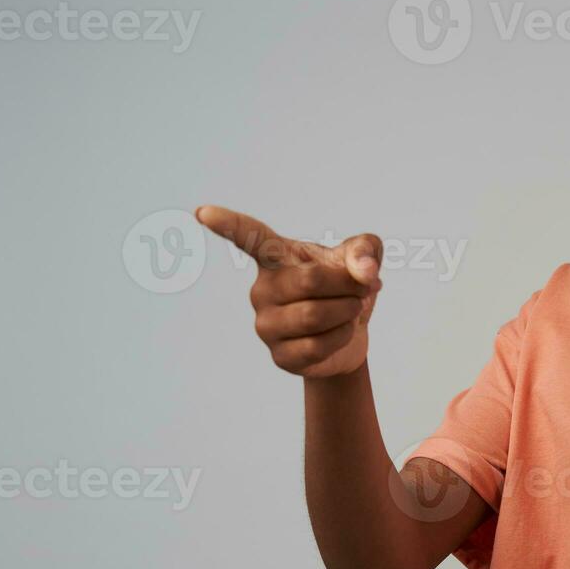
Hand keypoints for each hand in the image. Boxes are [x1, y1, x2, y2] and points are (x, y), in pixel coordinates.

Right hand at [195, 205, 381, 378]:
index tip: (203, 212)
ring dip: (348, 311)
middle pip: (309, 281)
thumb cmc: (346, 286)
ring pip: (314, 315)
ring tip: (352, 309)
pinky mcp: (279, 356)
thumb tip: (363, 271)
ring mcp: (266, 324)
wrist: (351, 333)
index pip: (249, 237)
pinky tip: (342, 332)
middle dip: (348, 284)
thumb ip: (366, 250)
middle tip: (362, 288)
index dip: (228, 224)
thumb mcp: (362, 259)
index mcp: (276, 258)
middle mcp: (262, 288)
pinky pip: (316, 346)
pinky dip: (343, 336)